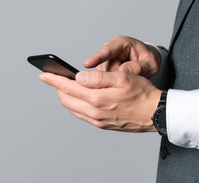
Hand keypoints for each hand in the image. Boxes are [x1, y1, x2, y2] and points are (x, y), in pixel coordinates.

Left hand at [39, 70, 161, 131]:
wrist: (155, 113)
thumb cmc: (142, 93)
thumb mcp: (122, 78)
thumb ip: (98, 77)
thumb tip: (78, 77)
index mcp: (98, 99)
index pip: (68, 87)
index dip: (54, 79)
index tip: (43, 74)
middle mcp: (95, 112)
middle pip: (67, 100)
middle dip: (59, 88)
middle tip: (56, 78)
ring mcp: (98, 120)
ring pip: (73, 108)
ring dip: (67, 97)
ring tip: (68, 86)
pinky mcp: (103, 124)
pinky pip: (82, 115)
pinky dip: (77, 105)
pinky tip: (82, 98)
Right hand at [84, 35, 160, 77]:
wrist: (147, 60)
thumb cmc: (148, 59)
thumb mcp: (150, 63)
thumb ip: (139, 66)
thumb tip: (125, 70)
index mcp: (122, 43)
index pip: (107, 50)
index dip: (97, 57)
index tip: (87, 64)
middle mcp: (111, 48)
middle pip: (104, 65)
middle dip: (113, 77)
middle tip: (127, 81)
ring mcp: (106, 58)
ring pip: (102, 73)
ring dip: (112, 81)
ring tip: (126, 81)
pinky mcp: (104, 67)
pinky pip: (102, 77)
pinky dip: (109, 83)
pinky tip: (118, 85)